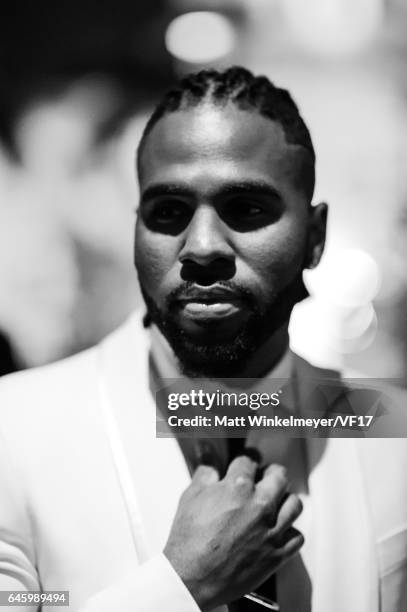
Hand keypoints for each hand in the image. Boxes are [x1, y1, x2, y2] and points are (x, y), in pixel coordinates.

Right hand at [164, 456, 303, 610]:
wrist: (192, 579)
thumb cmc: (189, 543)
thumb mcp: (189, 498)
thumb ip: (204, 476)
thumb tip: (210, 468)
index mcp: (238, 487)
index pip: (249, 462)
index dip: (246, 461)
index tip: (247, 464)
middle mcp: (259, 505)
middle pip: (279, 477)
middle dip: (272, 473)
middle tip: (267, 476)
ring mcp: (271, 529)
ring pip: (294, 504)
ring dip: (285, 500)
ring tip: (277, 502)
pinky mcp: (277, 553)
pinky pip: (297, 536)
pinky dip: (290, 532)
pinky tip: (280, 531)